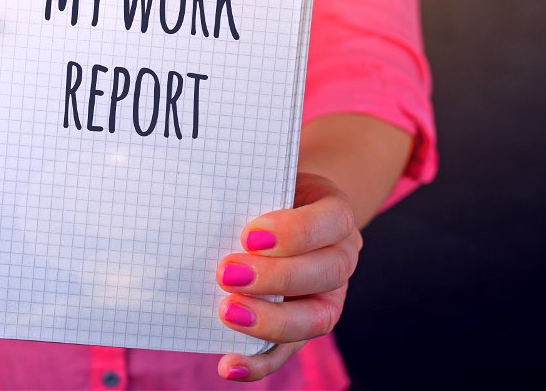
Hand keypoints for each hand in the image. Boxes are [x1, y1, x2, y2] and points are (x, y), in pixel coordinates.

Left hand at [215, 173, 361, 381]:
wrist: (287, 209)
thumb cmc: (269, 192)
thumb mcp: (267, 179)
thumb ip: (249, 189)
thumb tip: (204, 198)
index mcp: (336, 215)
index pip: (330, 222)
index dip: (295, 232)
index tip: (250, 234)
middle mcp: (340, 258)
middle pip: (325, 273)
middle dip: (275, 277)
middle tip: (227, 272)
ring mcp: (326, 297)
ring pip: (314, 318)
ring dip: (269, 321)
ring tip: (227, 312)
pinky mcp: (301, 327)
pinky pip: (286, 351)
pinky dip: (258, 363)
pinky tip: (228, 365)